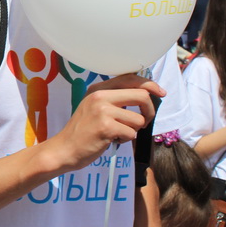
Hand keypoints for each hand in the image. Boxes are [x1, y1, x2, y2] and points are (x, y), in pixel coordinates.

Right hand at [43, 74, 162, 173]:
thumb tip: (145, 95)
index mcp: (98, 88)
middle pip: (141, 95)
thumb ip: (115, 99)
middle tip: (144, 121)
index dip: (150, 84)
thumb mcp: (95, 107)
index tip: (161, 92)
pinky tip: (111, 140)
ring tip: (118, 133)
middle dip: (149, 111)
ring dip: (133, 130)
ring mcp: (102, 111)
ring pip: (138, 119)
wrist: (65, 149)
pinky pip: (131, 133)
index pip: (130, 78)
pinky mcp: (105, 127)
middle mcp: (100, 96)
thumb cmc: (84, 131)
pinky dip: (125, 139)